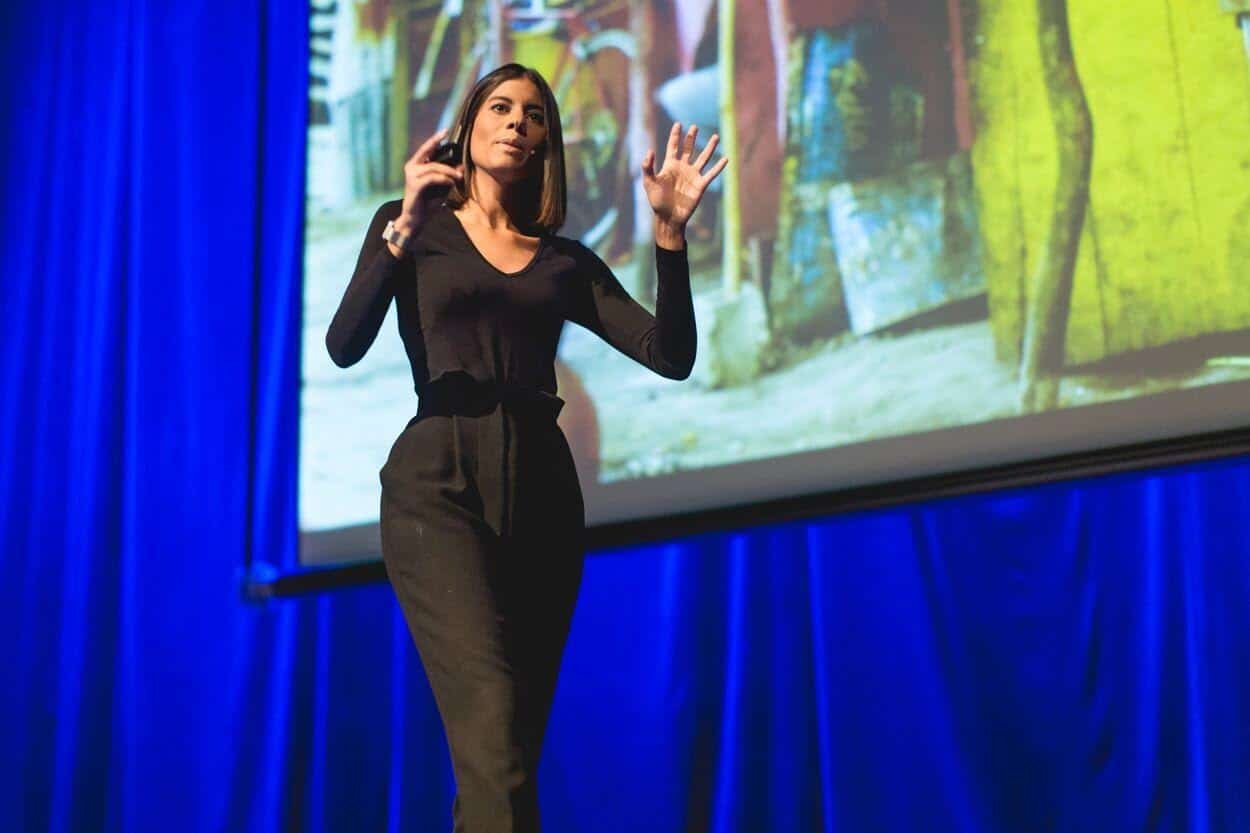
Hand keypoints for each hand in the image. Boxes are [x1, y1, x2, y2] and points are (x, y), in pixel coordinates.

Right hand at [399, 128, 463, 224]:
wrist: (416, 219)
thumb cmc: (428, 203)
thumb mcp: (442, 187)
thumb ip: (449, 176)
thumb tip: (461, 166)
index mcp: (416, 166)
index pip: (426, 149)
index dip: (435, 139)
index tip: (446, 131)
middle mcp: (411, 167)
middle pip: (427, 151)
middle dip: (438, 143)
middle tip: (451, 139)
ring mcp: (411, 175)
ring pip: (433, 166)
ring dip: (449, 171)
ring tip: (459, 176)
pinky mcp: (414, 184)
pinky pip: (432, 177)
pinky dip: (443, 179)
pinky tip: (451, 183)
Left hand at [641, 123, 728, 244]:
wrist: (669, 217)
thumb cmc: (657, 201)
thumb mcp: (649, 183)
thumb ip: (648, 167)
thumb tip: (650, 151)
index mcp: (670, 165)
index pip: (673, 146)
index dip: (675, 135)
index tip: (679, 124)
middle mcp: (682, 168)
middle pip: (688, 149)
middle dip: (691, 138)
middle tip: (694, 127)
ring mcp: (693, 175)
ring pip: (703, 158)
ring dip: (709, 148)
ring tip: (715, 136)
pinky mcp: (701, 185)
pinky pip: (711, 174)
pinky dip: (719, 167)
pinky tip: (725, 159)